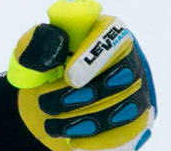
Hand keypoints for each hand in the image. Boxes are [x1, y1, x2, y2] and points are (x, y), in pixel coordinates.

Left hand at [0, 0, 155, 150]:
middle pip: (122, 78)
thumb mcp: (33, 50)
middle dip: (82, 96)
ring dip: (85, 121)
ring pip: (126, 109)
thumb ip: (39, 42)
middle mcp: (129, 60)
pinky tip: (72, 141)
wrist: (50, 96)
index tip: (69, 77)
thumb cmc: (45, 65)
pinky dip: (99, 140)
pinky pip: (129, 133)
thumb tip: (54, 44)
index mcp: (105, 31)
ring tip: (51, 126)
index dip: (94, 58)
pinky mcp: (137, 120)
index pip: (112, 37)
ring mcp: (138, 92)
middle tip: (46, 105)